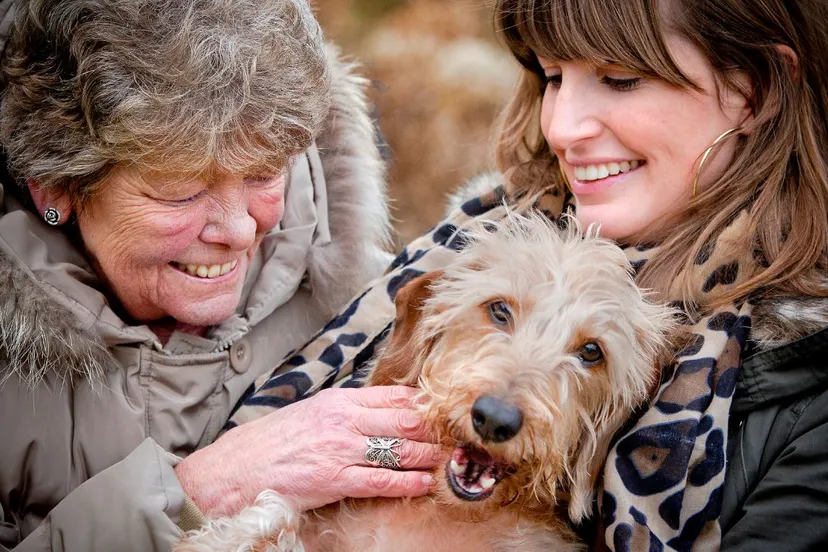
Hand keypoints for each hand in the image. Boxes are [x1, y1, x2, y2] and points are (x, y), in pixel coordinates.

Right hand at [175, 386, 439, 515]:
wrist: (233, 471)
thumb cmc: (273, 442)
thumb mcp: (312, 413)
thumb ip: (348, 410)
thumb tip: (383, 410)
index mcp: (339, 400)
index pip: (394, 396)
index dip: (426, 404)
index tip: (447, 410)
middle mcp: (343, 419)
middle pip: (405, 419)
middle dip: (437, 428)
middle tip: (461, 435)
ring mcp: (340, 449)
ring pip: (399, 449)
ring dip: (430, 455)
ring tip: (452, 460)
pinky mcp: (333, 479)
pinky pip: (380, 480)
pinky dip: (408, 482)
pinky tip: (425, 483)